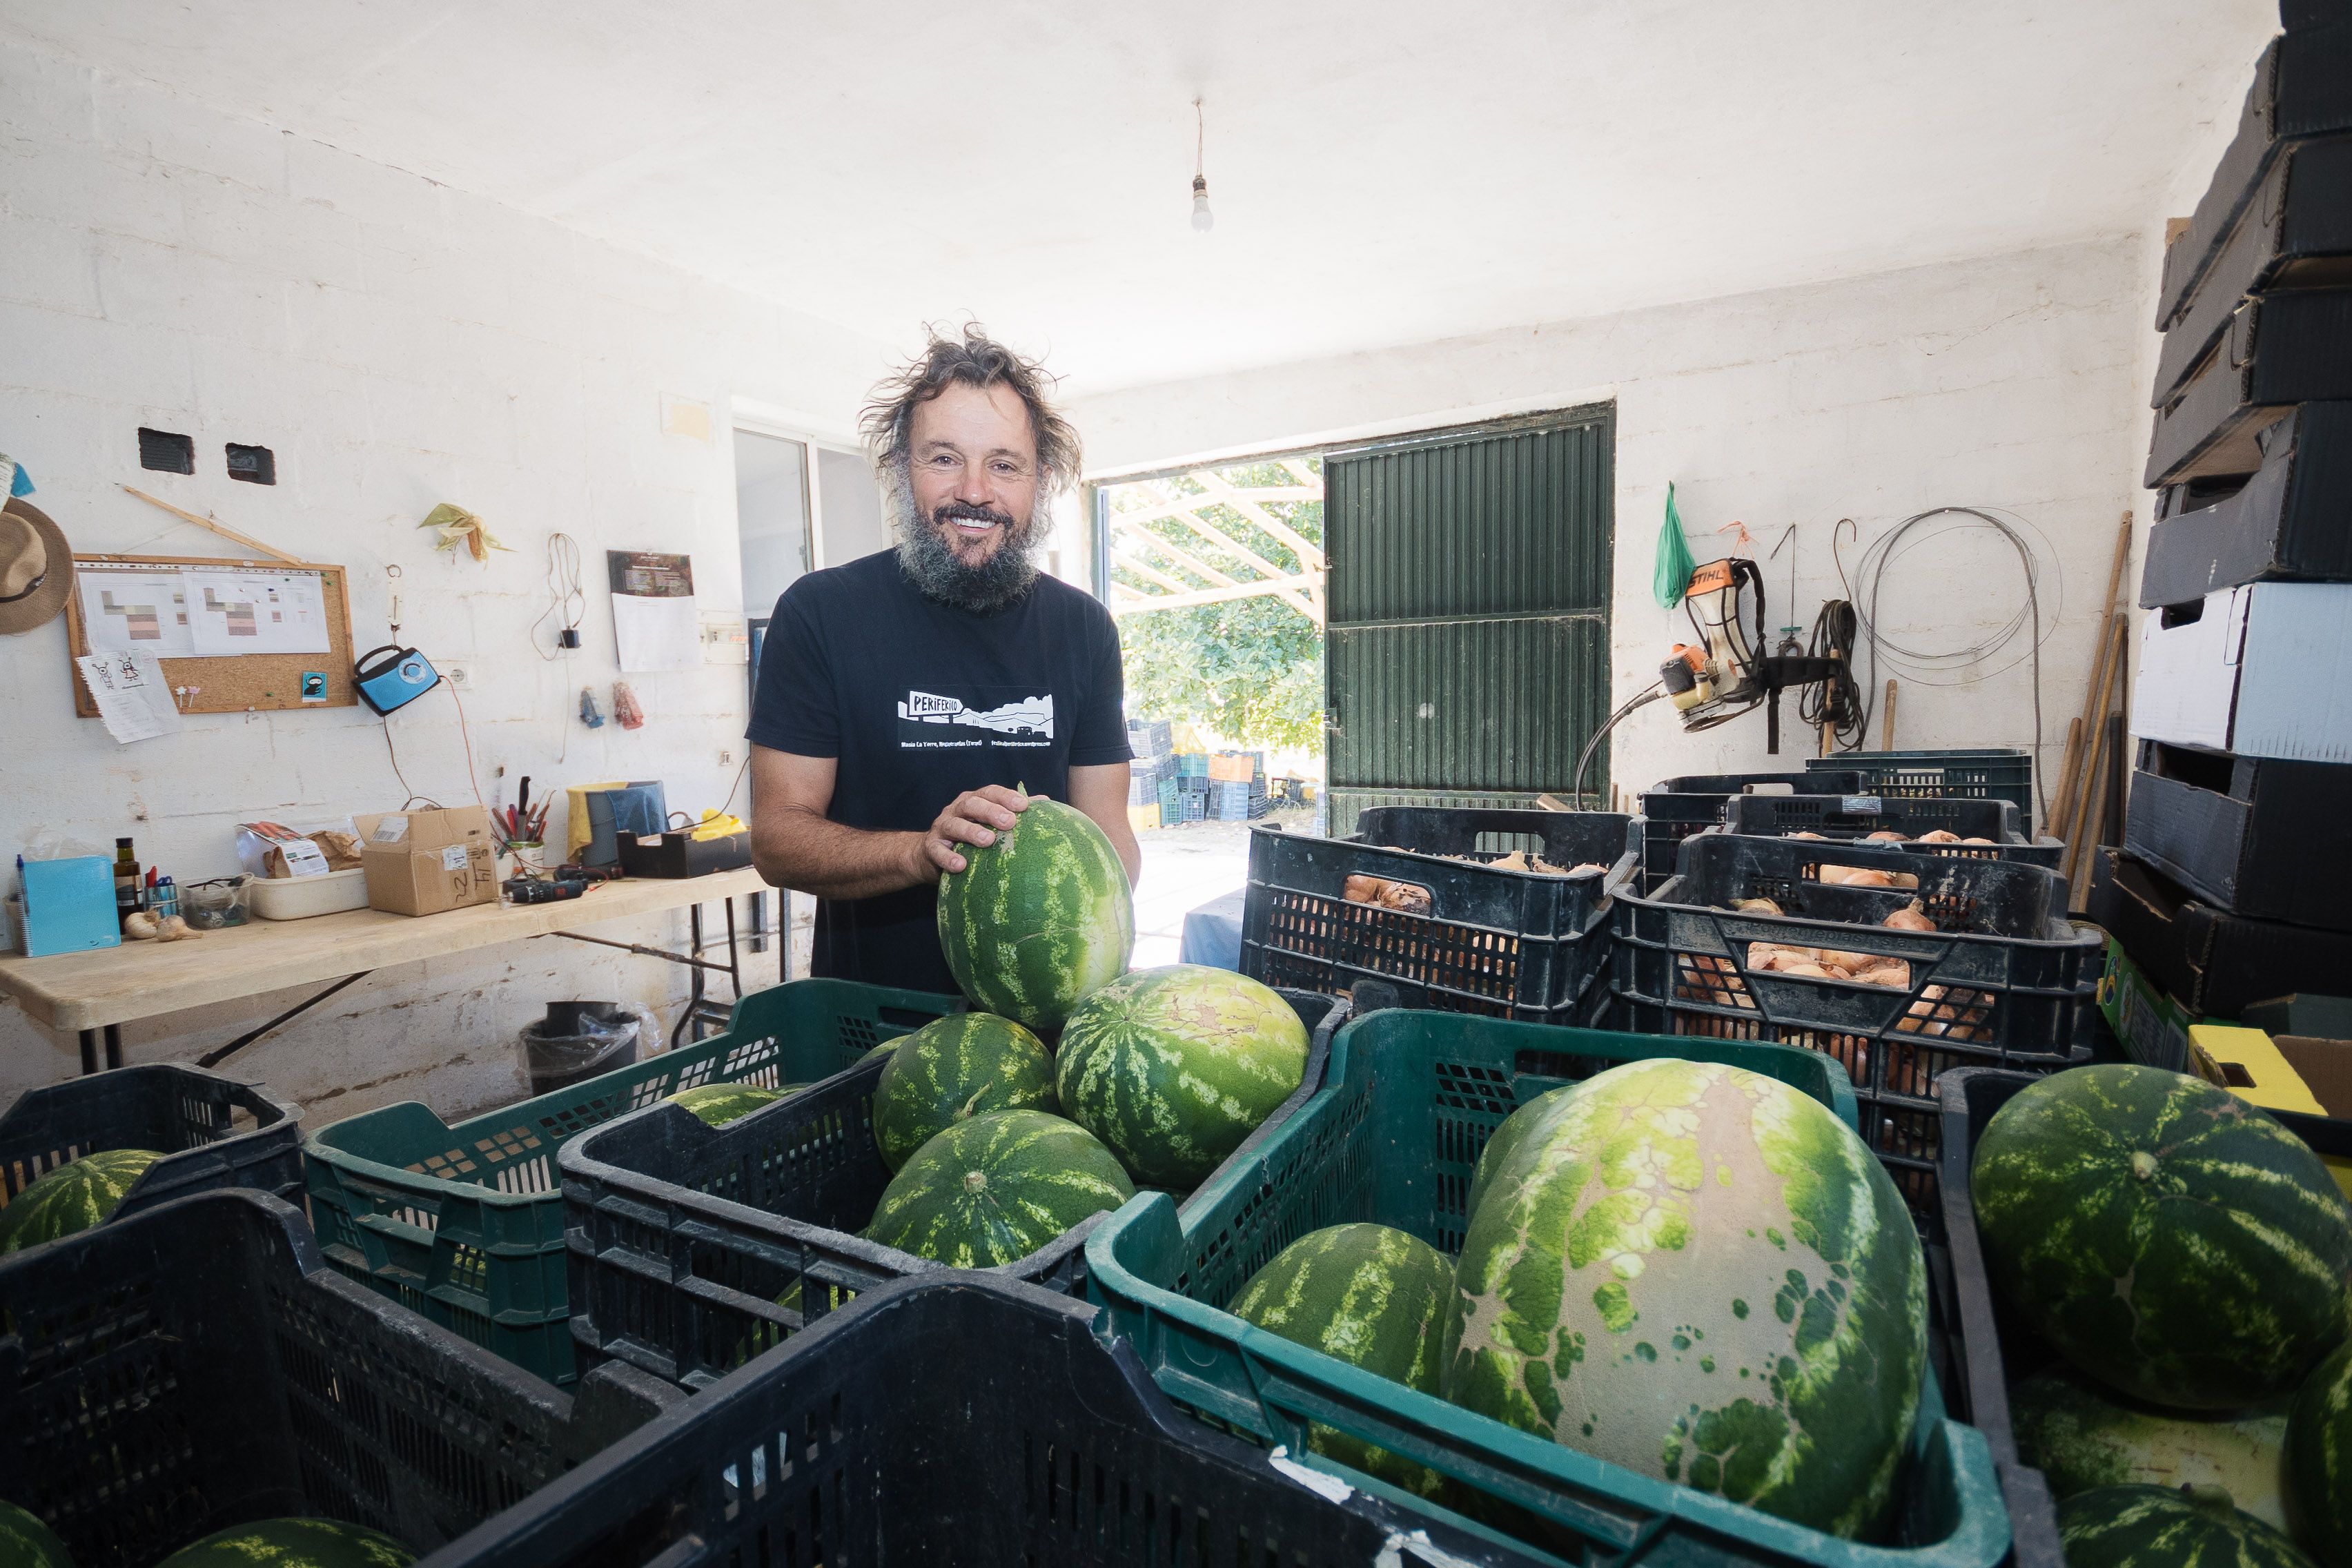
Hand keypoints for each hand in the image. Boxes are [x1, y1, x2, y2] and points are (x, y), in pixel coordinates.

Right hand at [910, 785, 1029, 879]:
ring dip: (971, 832)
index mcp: (973, 801)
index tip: (1024, 805)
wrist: (929, 854)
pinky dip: (949, 858)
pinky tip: (961, 865)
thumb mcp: (988, 822)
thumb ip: (1012, 811)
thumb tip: (1045, 801)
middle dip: (991, 811)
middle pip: (972, 804)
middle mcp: (956, 810)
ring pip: (954, 825)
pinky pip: (938, 851)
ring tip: (988, 841)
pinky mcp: (931, 847)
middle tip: (1009, 822)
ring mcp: (942, 828)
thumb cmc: (968, 836)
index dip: (1005, 796)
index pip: (989, 792)